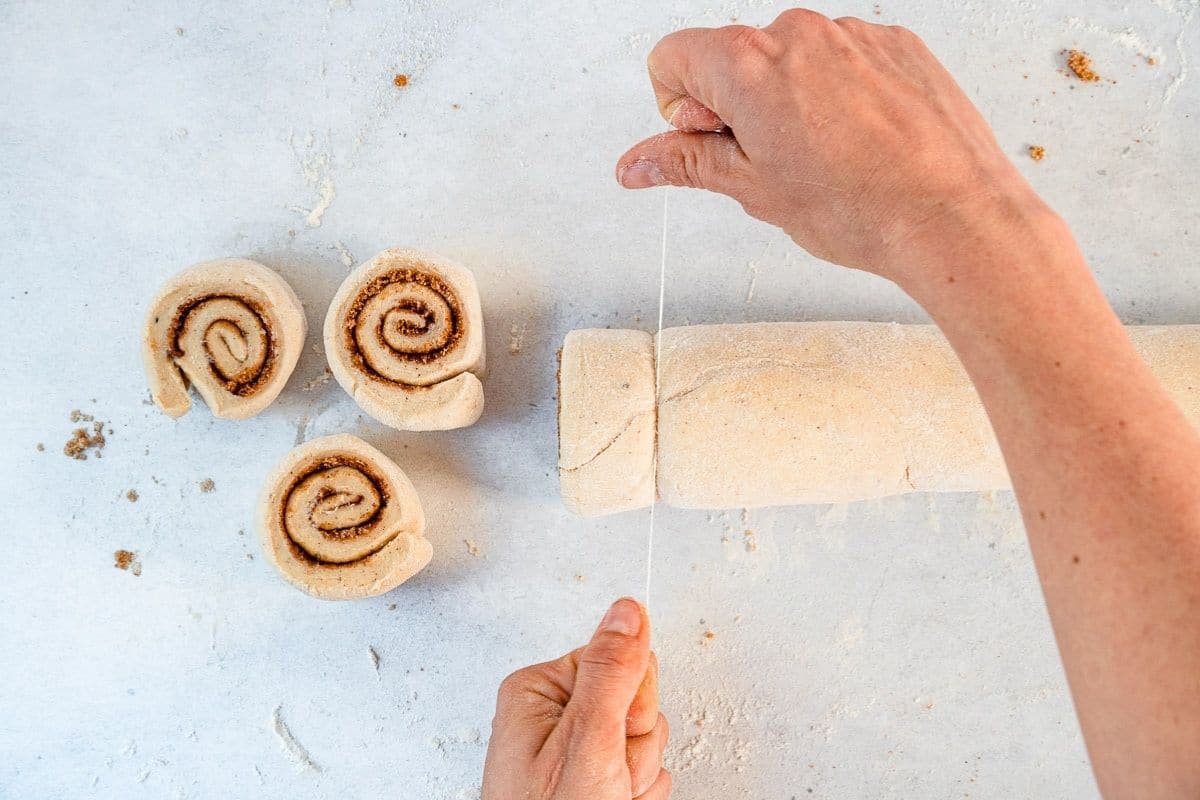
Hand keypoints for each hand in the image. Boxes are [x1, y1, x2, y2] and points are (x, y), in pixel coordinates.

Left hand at [482, 598, 670, 799]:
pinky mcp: (599, 781)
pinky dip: (641, 794)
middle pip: (637, 700)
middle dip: (636, 742)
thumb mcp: (585, 741)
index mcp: (540, 692)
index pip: (617, 658)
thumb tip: (627, 612)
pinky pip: (648, 773)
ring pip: (648, 740)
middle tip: (609, 776)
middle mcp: (555, 717)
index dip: (630, 699)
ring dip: (639, 775)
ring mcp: (578, 753)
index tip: (613, 733)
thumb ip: (611, 673)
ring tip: (608, 798)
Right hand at [616, 9, 1050, 287]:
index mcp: (749, 64)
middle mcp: (799, 34)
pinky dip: (841, 96)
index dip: (679, 108)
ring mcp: (853, 35)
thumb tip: (638, 163)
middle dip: (737, 106)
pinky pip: (845, 61)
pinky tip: (862, 145)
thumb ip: (686, 163)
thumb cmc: (862, 209)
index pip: (672, 56)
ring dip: (792, 102)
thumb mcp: (754, 190)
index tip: (713, 140)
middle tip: (773, 163)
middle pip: (733, 57)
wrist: (952, 213)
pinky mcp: (896, 45)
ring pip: (793, 62)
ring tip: (827, 161)